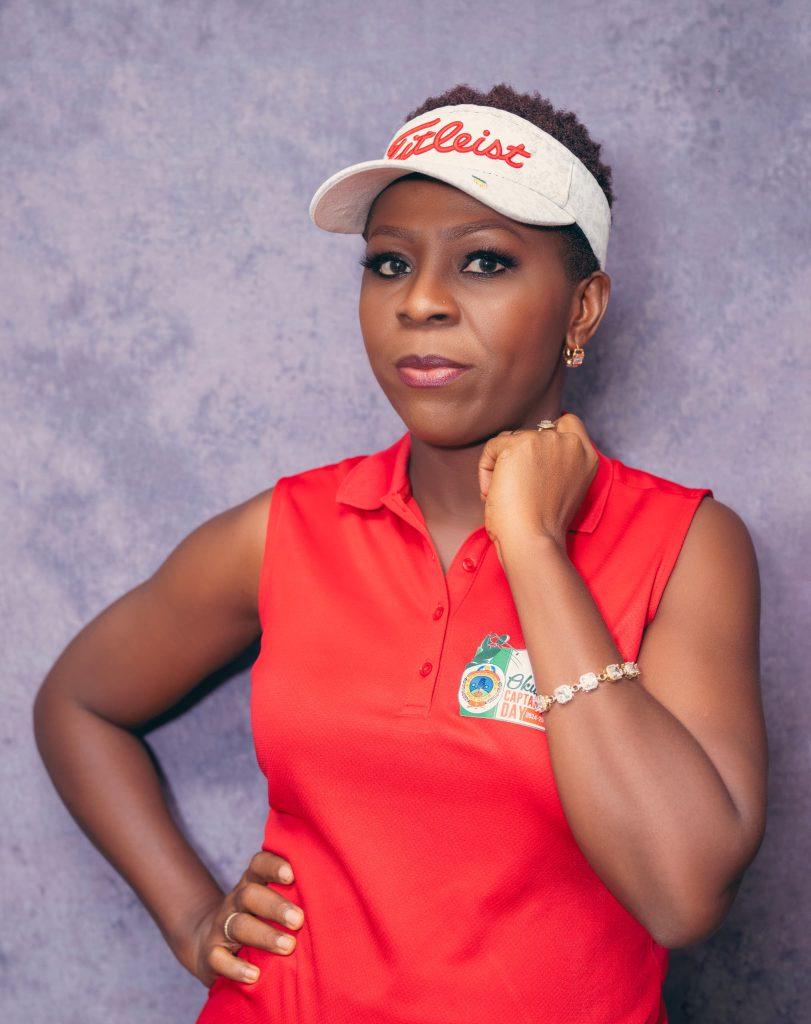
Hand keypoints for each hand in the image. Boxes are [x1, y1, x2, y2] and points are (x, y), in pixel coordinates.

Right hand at [179, 850, 303, 987]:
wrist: (211, 943)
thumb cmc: (259, 919)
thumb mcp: (273, 901)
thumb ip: (297, 893)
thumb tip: (340, 892)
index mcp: (254, 882)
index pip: (259, 864)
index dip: (274, 865)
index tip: (292, 874)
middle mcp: (236, 901)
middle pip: (250, 894)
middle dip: (275, 906)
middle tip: (299, 919)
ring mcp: (221, 926)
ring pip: (238, 925)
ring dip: (263, 935)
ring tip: (288, 947)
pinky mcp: (211, 953)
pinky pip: (218, 958)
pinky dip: (235, 968)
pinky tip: (254, 975)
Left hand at [477, 413, 598, 564]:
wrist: (533, 540)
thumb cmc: (543, 526)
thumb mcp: (562, 488)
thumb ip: (556, 465)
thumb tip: (526, 454)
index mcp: (587, 456)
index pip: (566, 423)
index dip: (545, 437)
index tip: (532, 463)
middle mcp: (570, 444)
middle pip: (532, 433)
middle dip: (518, 458)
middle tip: (516, 491)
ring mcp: (545, 441)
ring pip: (510, 439)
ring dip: (501, 465)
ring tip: (504, 495)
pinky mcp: (520, 444)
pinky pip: (492, 447)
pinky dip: (486, 470)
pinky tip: (493, 492)